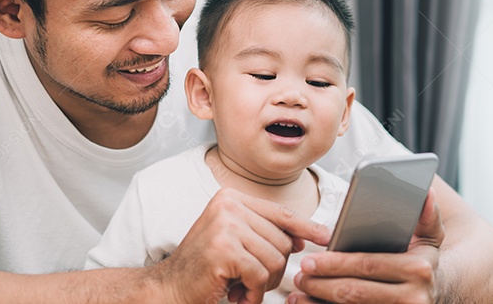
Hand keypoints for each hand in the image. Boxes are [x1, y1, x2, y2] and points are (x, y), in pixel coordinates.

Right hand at [151, 188, 331, 303]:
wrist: (167, 288)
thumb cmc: (204, 267)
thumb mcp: (235, 241)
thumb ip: (265, 233)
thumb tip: (305, 237)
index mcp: (233, 199)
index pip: (281, 212)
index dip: (306, 227)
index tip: (325, 236)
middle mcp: (229, 206)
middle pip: (282, 240)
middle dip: (274, 268)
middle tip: (251, 281)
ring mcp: (226, 225)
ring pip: (275, 259)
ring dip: (263, 283)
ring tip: (243, 288)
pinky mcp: (224, 249)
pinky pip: (261, 274)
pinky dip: (254, 293)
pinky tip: (238, 295)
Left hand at [288, 188, 444, 303]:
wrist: (434, 295)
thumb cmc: (422, 260)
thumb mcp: (429, 237)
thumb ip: (427, 215)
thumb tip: (426, 191)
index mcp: (419, 268)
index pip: (369, 265)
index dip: (336, 263)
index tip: (310, 260)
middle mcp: (413, 297)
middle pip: (356, 291)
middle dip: (322, 283)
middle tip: (300, 274)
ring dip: (319, 301)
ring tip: (299, 291)